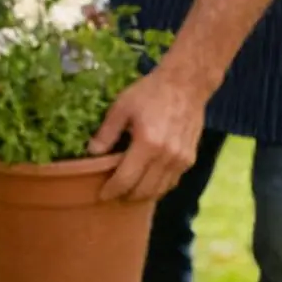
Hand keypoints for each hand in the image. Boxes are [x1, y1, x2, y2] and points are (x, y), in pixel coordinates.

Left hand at [89, 64, 209, 203]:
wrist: (186, 84)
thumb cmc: (150, 92)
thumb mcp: (122, 107)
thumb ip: (107, 132)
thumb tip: (92, 153)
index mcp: (148, 144)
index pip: (127, 179)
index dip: (112, 191)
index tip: (101, 196)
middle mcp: (167, 157)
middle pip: (144, 190)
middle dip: (126, 197)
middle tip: (113, 195)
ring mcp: (181, 160)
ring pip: (160, 190)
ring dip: (143, 195)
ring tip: (128, 192)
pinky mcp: (190, 159)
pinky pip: (172, 182)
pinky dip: (158, 187)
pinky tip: (147, 182)